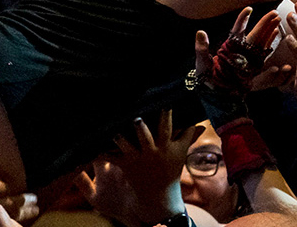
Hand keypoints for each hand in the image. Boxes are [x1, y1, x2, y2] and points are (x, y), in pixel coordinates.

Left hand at [77, 110, 200, 226]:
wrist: (159, 194)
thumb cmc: (171, 170)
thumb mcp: (182, 152)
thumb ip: (190, 135)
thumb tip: (202, 122)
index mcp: (165, 146)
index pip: (167, 128)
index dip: (166, 116)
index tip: (164, 103)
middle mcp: (151, 151)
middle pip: (145, 137)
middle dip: (140, 128)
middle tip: (136, 118)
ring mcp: (138, 158)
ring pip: (126, 146)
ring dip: (119, 139)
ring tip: (114, 130)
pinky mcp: (126, 165)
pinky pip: (112, 157)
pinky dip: (103, 152)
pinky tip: (94, 145)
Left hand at [195, 7, 288, 91]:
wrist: (214, 95)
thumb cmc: (206, 78)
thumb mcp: (202, 63)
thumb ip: (201, 48)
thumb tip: (200, 32)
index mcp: (229, 47)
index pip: (238, 30)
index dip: (243, 20)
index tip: (248, 9)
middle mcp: (241, 51)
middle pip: (255, 34)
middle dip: (264, 23)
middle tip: (274, 12)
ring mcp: (248, 59)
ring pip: (262, 43)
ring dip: (270, 32)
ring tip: (278, 21)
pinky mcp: (253, 69)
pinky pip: (264, 57)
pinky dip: (271, 47)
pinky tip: (276, 35)